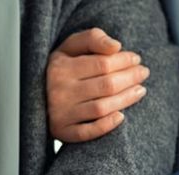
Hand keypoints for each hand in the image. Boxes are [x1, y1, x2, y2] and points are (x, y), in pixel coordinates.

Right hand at [47, 28, 149, 142]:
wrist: (34, 97)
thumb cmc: (60, 68)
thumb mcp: (70, 47)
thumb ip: (92, 38)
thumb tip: (116, 47)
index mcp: (60, 67)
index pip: (102, 63)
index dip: (124, 61)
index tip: (136, 59)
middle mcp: (59, 91)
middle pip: (106, 85)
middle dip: (130, 78)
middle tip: (143, 74)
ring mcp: (60, 114)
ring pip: (101, 108)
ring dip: (126, 99)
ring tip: (140, 91)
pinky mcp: (62, 132)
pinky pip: (88, 132)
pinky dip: (106, 125)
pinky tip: (121, 117)